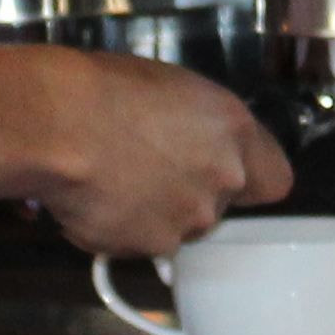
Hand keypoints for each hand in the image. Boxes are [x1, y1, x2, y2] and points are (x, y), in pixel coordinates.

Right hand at [21, 49, 292, 256]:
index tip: (224, 173)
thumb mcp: (169, 89)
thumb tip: (190, 139)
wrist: (59, 124)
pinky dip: (118, 230)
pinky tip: (94, 200)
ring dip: (153, 215)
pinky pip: (138, 244)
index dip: (249, 180)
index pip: (275, 180)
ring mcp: (189, 218)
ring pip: (179, 228)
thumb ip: (198, 126)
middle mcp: (223, 179)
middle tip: (147, 170)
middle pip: (219, 204)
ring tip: (112, 183)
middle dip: (188, 194)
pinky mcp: (150, 245)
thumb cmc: (104, 89)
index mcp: (234, 131)